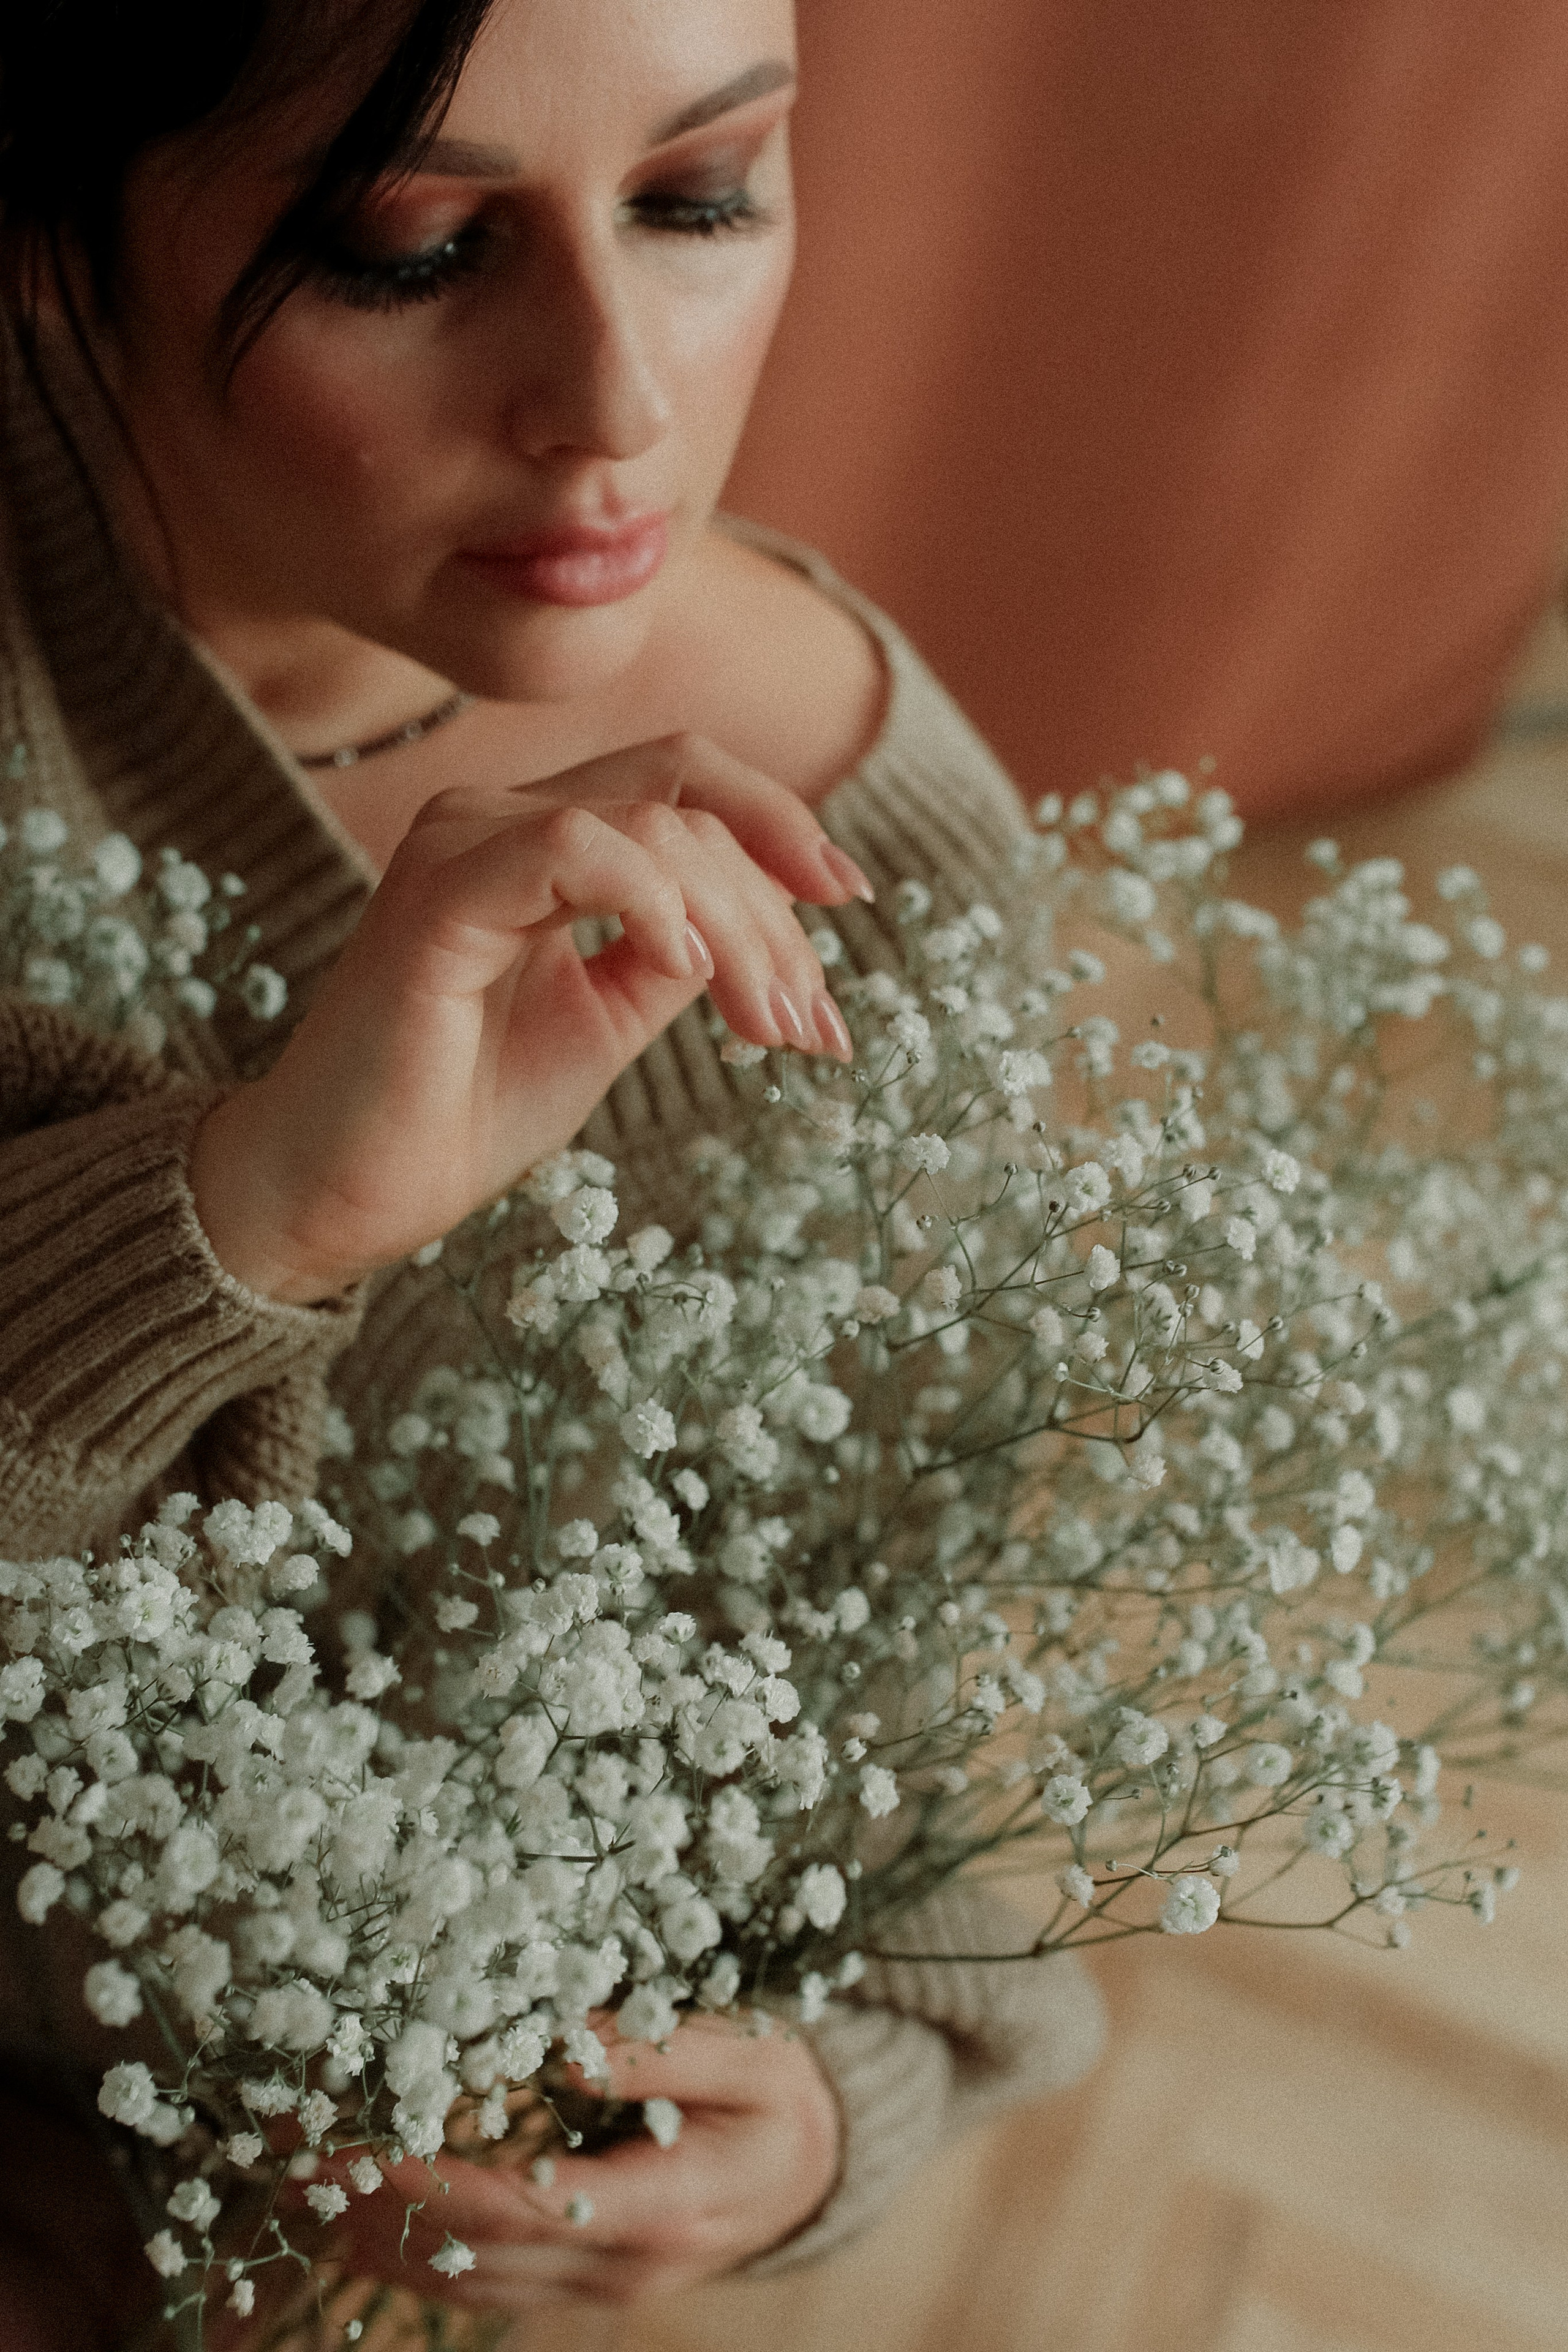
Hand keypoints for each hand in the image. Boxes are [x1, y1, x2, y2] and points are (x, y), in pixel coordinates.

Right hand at [189, 735, 870, 1302]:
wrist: (346, 1193)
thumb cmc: (461, 1113)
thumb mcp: (606, 1023)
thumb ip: (674, 955)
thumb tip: (772, 931)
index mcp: (539, 838)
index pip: (685, 787)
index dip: (781, 830)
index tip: (851, 905)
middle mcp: (498, 817)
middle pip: (686, 797)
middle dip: (778, 909)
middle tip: (813, 1027)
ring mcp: (463, 844)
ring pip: (650, 825)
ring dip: (738, 926)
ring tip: (767, 1026)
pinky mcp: (436, 895)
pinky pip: (569, 852)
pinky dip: (652, 905)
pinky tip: (691, 973)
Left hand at [304, 2012, 839, 2310]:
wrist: (817, 2167)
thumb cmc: (782, 2096)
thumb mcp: (745, 2055)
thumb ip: (654, 2054)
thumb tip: (561, 2045)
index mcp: (661, 2206)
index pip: (527, 2210)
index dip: (441, 2187)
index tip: (371, 2146)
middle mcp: (621, 2267)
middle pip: (480, 2259)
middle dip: (383, 2214)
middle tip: (304, 2162)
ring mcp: (600, 2286)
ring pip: (471, 2286)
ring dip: (383, 2244)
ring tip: (311, 2187)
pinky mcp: (583, 2282)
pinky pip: (486, 2284)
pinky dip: (419, 2256)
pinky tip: (366, 2223)